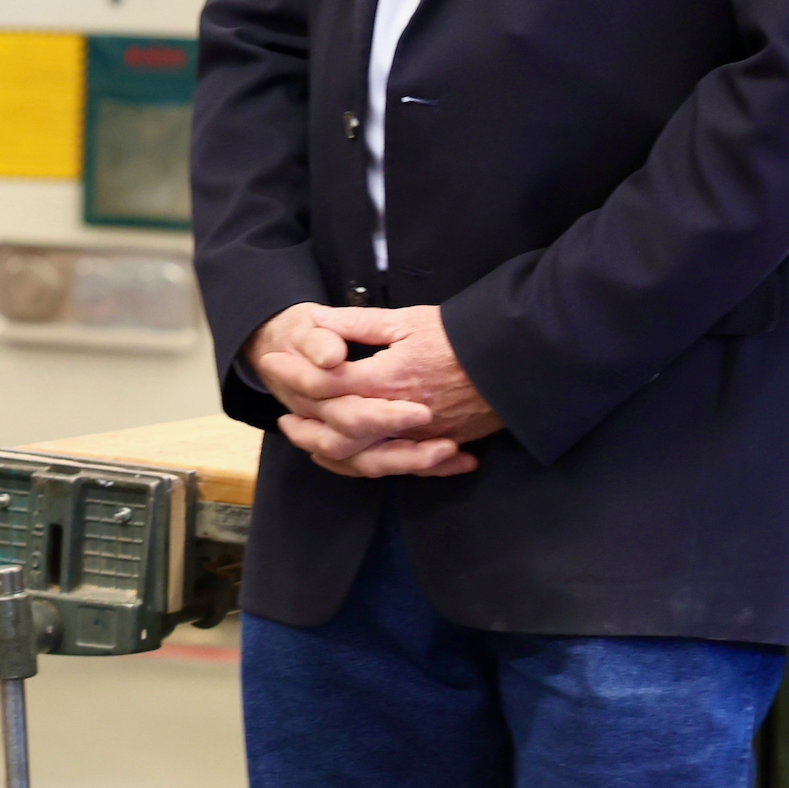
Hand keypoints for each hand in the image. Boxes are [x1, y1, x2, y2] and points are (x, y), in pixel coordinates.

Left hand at [278, 303, 502, 479]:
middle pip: (337, 427)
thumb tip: (317, 323)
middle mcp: (400, 415)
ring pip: (360, 456)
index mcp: (388, 378)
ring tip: (302, 434)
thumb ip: (358, 324)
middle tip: (278, 405)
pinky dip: (363, 465)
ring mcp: (420, 437)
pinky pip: (393, 467)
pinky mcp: (437, 447)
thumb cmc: (461, 335)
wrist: (517, 363)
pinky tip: (344, 458)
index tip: (271, 362)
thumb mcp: (407, 321)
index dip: (293, 372)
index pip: (325, 382)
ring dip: (325, 448)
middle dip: (303, 417)